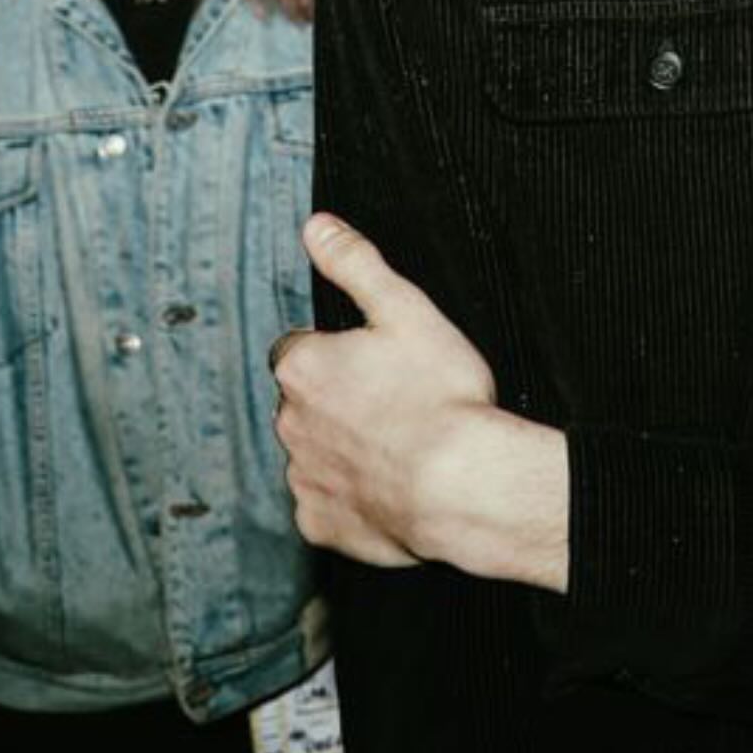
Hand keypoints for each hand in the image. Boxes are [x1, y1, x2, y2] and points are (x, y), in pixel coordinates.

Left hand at [271, 215, 571, 589]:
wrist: (462, 484)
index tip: (378, 364)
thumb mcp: (406, 309)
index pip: (301, 350)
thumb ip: (356, 264)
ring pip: (315, 454)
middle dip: (339, 402)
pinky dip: (350, 498)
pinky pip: (326, 507)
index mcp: (305, 367)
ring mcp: (303, 479)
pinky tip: (390, 487)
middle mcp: (290, 423)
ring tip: (399, 446)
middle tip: (396, 402)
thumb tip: (317, 227)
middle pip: (306, 404)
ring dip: (343, 450)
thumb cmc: (441, 396)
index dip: (341, 354)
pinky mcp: (320, 526)